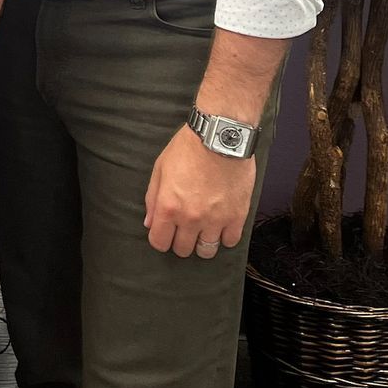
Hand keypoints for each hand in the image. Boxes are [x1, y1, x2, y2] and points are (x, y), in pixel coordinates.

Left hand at [144, 124, 254, 257]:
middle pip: (183, 250)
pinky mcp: (237, 216)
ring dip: (203, 243)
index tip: (165, 233)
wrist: (220, 137)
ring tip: (203, 230)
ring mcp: (215, 220)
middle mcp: (191, 218)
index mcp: (168, 207)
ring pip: (207, 251)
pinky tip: (221, 225)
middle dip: (180, 241)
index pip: (159, 243)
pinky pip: (230, 241)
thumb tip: (150, 223)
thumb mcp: (160, 168)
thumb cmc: (188, 148)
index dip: (161, 239)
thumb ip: (152, 199)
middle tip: (184, 229)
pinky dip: (225, 237)